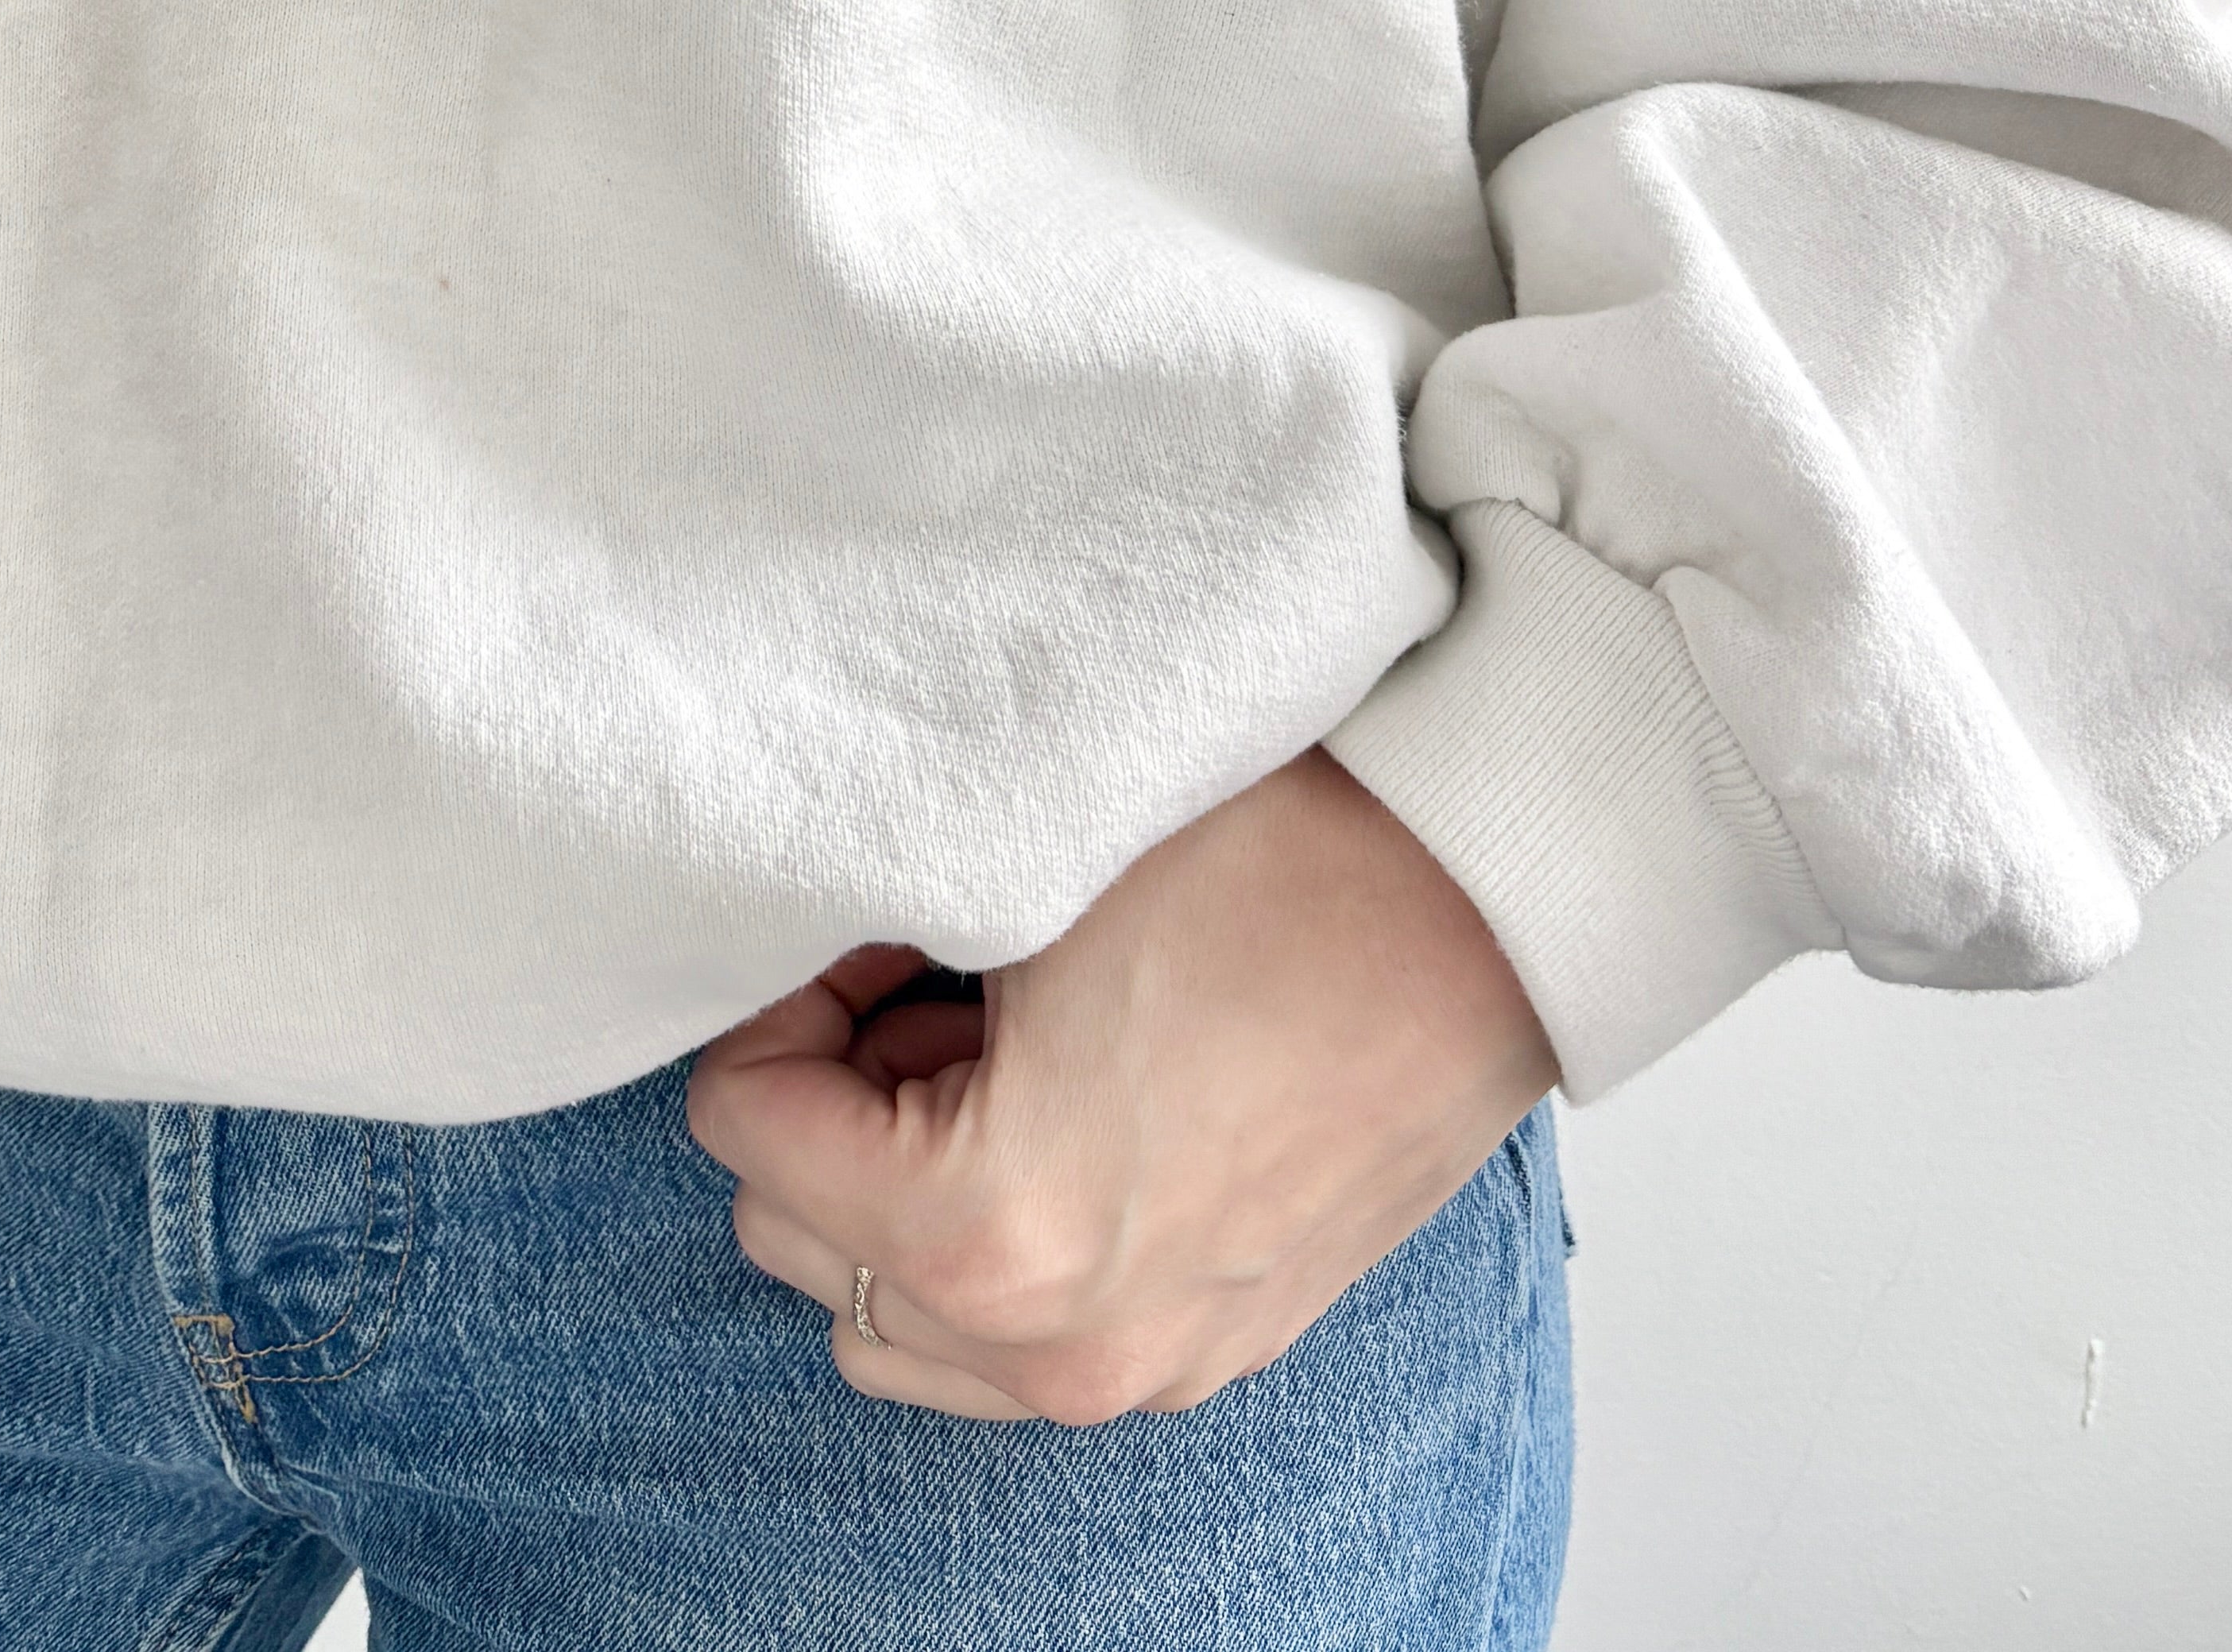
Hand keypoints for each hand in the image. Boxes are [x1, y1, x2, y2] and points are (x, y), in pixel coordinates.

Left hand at [686, 749, 1554, 1421]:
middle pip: (801, 1237)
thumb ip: (861, 948)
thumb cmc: (1274, 865)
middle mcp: (1058, 1345)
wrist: (1486, 899)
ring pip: (896, 1314)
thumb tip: (785, 957)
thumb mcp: (1019, 878)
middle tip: (919, 972)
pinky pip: (1014, 1341)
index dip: (780, 999)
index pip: (745, 1125)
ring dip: (900, 1180)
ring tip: (992, 1039)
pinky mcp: (1209, 1347)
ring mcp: (1144, 1365)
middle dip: (832, 1097)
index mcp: (989, 1232)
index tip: (866, 927)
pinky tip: (1069, 1092)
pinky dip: (995, 1233)